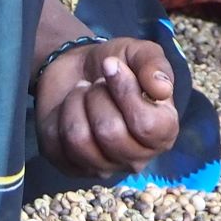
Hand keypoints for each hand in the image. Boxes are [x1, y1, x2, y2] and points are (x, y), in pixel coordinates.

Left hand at [34, 37, 178, 179]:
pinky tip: (69, 108)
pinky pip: (56, 144)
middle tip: (97, 82)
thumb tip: (162, 89)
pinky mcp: (71, 168)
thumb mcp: (139, 52)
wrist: (78, 68)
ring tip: (83, 92)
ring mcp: (104, 167)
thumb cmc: (116, 64)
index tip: (111, 64)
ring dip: (77, 104)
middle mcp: (137, 157)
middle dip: (98, 96)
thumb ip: (154, 65)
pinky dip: (59, 114)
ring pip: (81, 140)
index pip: (147, 125)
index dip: (126, 92)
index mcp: (163, 132)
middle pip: (111, 134)